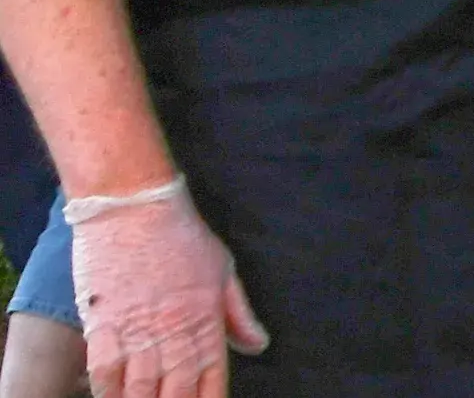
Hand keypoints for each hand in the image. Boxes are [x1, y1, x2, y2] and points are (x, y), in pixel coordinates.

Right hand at [68, 177, 267, 397]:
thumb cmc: (182, 235)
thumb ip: (239, 314)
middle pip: (175, 393)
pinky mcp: (103, 323)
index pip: (213, 380)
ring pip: (139, 390)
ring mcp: (137, 330)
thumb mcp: (223, 270)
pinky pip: (104, 372)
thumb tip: (259, 345)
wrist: (135, 206)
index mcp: (207, 320)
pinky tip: (112, 397)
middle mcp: (174, 332)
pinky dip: (107, 391)